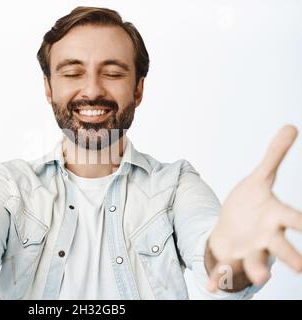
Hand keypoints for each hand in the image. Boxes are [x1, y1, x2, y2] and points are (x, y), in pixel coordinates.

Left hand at [207, 125, 301, 291]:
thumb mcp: (260, 178)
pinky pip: (224, 273)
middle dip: (290, 257)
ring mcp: (249, 251)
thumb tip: (291, 125)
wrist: (233, 225)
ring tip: (258, 279)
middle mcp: (266, 238)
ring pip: (256, 264)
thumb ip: (274, 156)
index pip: (294, 220)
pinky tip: (210, 287)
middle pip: (281, 249)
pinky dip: (218, 281)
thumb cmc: (252, 204)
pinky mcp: (230, 260)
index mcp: (275, 217)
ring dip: (257, 271)